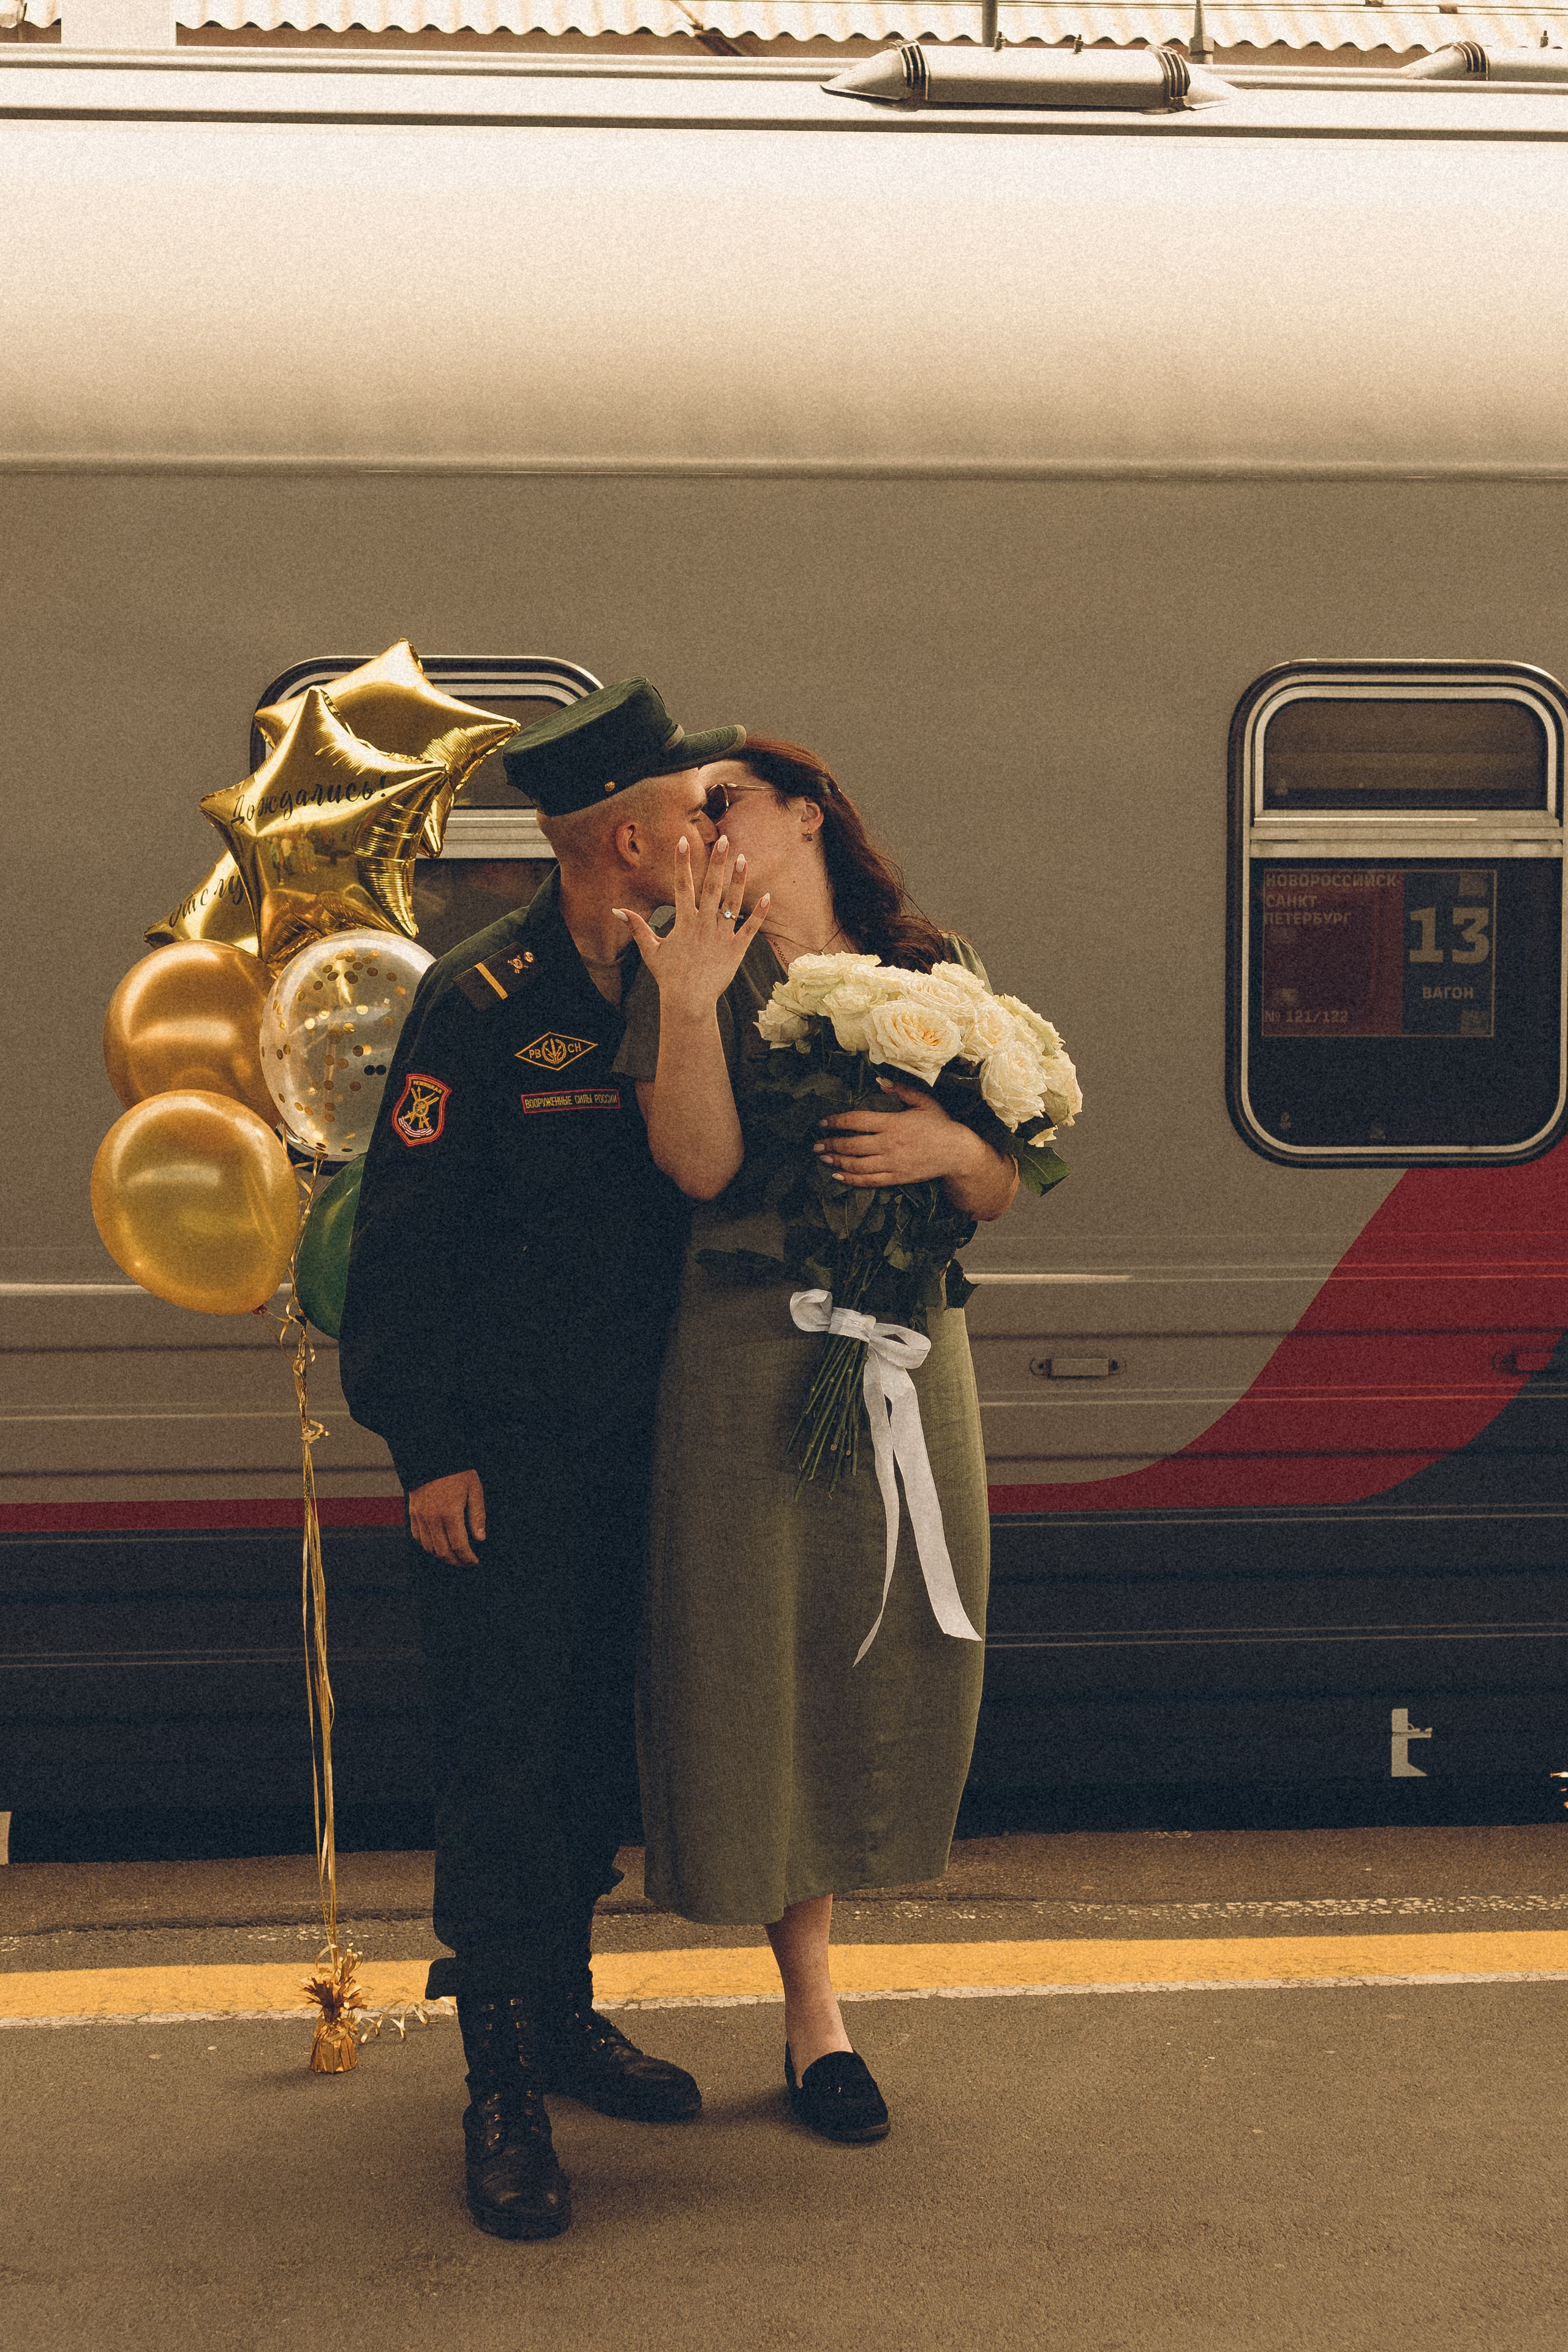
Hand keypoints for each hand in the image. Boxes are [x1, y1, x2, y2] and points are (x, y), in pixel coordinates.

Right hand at [408, 1468, 485, 1566]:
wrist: (431, 1456)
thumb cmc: (456, 1471)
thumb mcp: (474, 1489)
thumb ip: (477, 1515)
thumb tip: (480, 1538)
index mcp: (450, 1513)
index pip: (459, 1546)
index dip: (468, 1558)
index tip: (474, 1561)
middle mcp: (432, 1518)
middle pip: (443, 1552)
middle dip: (456, 1561)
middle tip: (466, 1562)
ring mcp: (420, 1516)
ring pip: (429, 1548)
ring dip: (442, 1556)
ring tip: (454, 1556)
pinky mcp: (412, 1513)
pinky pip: (418, 1537)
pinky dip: (428, 1546)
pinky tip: (438, 1544)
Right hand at [615, 835, 769, 1022]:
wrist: (688, 1001)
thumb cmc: (668, 976)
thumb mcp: (650, 950)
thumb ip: (637, 927)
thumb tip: (616, 911)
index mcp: (684, 922)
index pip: (682, 885)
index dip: (682, 862)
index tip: (682, 841)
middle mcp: (704, 924)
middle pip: (711, 886)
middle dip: (718, 862)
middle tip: (725, 840)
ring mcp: (722, 935)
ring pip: (733, 902)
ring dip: (739, 879)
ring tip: (745, 858)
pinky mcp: (736, 949)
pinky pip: (750, 928)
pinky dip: (760, 913)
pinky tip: (767, 896)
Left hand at [814, 1079, 992, 1188]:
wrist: (958, 1153)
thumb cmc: (940, 1125)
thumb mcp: (924, 1102)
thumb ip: (901, 1090)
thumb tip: (880, 1081)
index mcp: (892, 1123)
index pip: (856, 1121)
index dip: (836, 1122)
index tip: (822, 1123)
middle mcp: (888, 1144)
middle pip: (851, 1145)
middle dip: (830, 1144)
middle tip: (815, 1145)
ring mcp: (891, 1163)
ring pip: (856, 1165)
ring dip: (836, 1162)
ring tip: (823, 1159)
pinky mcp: (896, 1178)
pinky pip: (869, 1181)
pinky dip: (851, 1180)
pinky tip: (838, 1178)